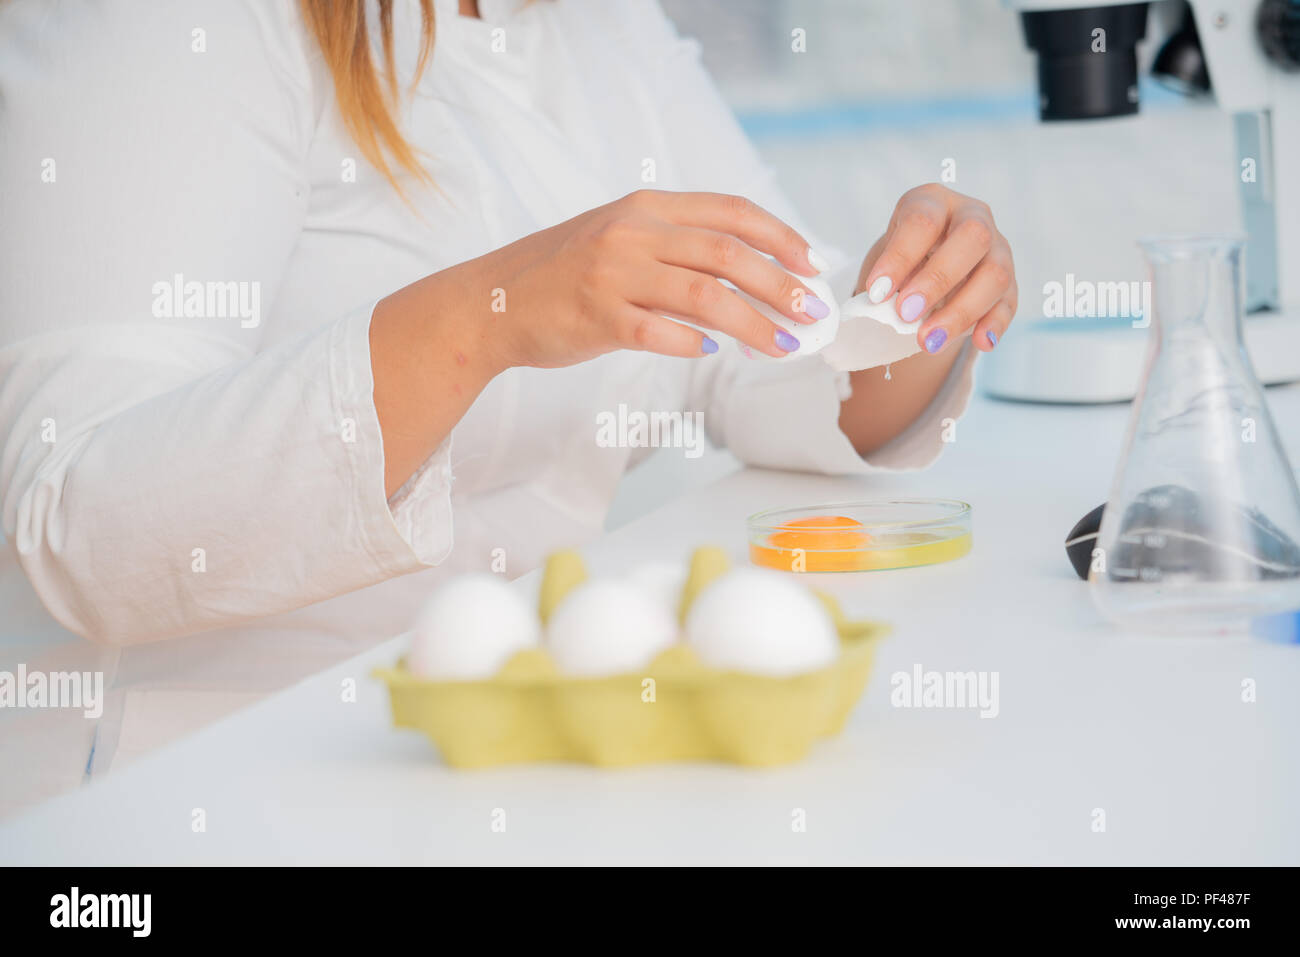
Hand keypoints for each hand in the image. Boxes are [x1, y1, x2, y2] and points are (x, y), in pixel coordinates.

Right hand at [458, 189, 828, 369]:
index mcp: (645, 207)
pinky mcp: (597, 318)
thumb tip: (744, 274)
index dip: (780, 237)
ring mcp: (614, 274)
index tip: (812, 262)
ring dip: (754, 323)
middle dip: (781, 285)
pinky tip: (713, 353)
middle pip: (729, 255)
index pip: (730, 212)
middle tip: (812, 312)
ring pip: (706, 296)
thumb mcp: (618, 237)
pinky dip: (694, 344)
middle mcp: (633, 233)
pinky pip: (660, 333)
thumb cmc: (562, 274)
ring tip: (784, 345)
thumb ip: (674, 246)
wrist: (492, 301)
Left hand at [857, 184, 1015, 354]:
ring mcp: (997, 248)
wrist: (923, 268)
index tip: (876, 292)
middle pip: (972, 237)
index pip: (923, 221)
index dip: (899, 257)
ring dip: (961, 311)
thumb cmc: (901, 261)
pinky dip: (994, 324)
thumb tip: (883, 306)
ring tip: (929, 341)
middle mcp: (972, 217)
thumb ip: (888, 279)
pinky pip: (1008, 302)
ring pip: (995, 274)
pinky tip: (980, 342)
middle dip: (937, 279)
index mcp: (934, 202)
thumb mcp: (887, 259)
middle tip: (906, 314)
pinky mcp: (1009, 283)